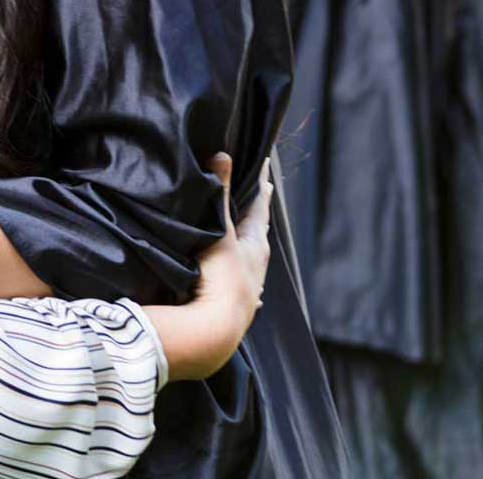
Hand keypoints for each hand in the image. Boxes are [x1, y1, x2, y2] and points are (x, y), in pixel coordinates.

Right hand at [155, 154, 273, 381]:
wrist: (216, 329)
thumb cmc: (220, 277)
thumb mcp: (219, 232)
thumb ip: (220, 194)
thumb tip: (223, 154)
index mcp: (254, 245)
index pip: (260, 209)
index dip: (261, 188)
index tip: (266, 169)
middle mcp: (257, 266)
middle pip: (260, 235)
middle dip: (259, 217)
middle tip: (262, 200)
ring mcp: (249, 289)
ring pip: (254, 263)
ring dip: (252, 250)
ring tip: (253, 243)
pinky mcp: (240, 309)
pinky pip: (246, 290)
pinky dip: (245, 283)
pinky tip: (253, 295)